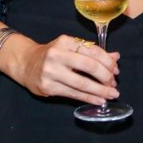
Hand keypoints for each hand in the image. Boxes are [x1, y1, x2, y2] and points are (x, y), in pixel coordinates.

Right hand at [0, 33, 120, 105]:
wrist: (25, 63)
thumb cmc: (52, 54)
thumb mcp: (71, 47)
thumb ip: (93, 52)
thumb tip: (116, 57)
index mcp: (66, 42)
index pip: (93, 51)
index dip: (108, 62)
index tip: (116, 70)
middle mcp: (57, 55)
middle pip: (89, 66)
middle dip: (106, 76)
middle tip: (114, 83)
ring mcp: (51, 72)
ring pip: (82, 83)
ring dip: (100, 90)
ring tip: (112, 94)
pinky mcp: (48, 87)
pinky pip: (73, 94)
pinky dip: (89, 98)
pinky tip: (99, 100)